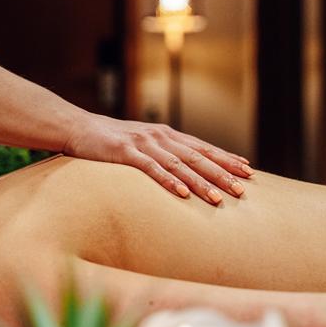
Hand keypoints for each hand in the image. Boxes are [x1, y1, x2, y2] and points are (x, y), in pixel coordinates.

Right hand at [63, 113, 253, 204]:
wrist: (78, 127)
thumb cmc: (110, 140)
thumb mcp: (141, 143)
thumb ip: (161, 153)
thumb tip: (182, 170)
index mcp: (166, 135)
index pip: (202, 147)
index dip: (225, 158)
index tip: (247, 170)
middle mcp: (159, 137)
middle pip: (196, 157)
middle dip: (222, 173)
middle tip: (242, 190)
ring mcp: (143, 143)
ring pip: (179, 165)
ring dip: (200, 182)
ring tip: (218, 198)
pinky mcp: (125, 152)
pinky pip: (151, 169)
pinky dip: (168, 181)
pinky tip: (182, 194)